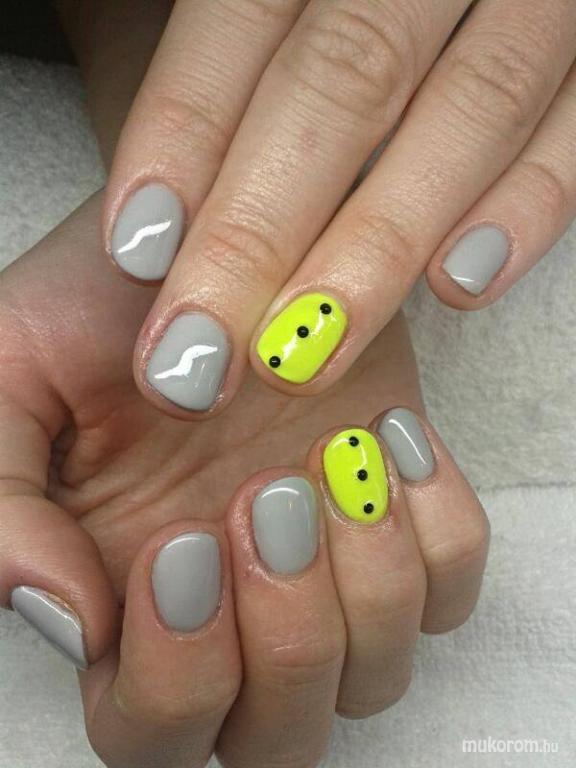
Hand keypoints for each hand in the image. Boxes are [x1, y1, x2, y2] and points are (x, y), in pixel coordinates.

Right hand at [0, 193, 487, 766]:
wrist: (203, 232)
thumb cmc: (100, 306)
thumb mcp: (12, 381)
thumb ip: (4, 508)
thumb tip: (72, 621)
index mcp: (133, 600)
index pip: (154, 728)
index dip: (177, 670)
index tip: (184, 541)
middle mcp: (237, 606)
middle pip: (280, 733)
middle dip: (286, 636)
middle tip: (265, 497)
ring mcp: (327, 565)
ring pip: (376, 673)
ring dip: (366, 582)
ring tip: (335, 460)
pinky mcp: (397, 514)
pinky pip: (451, 588)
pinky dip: (436, 533)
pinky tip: (388, 442)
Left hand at [97, 0, 575, 418]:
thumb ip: (213, 45)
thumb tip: (142, 178)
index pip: (241, 18)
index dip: (183, 132)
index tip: (135, 252)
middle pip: (344, 81)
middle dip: (262, 228)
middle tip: (199, 352)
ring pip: (467, 110)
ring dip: (379, 245)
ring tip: (303, 352)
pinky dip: (528, 207)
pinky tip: (459, 287)